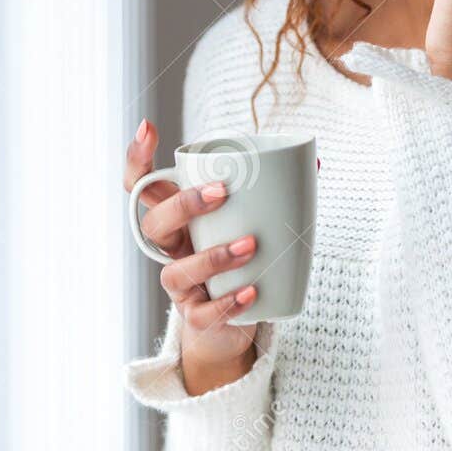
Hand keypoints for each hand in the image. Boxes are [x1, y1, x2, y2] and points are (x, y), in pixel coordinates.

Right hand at [123, 120, 258, 366]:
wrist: (234, 323)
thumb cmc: (241, 260)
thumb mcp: (249, 223)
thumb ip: (273, 194)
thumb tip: (313, 163)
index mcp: (179, 219)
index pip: (143, 185)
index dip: (138, 157)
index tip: (149, 126)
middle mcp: (171, 251)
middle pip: (153, 224)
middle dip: (183, 205)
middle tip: (222, 192)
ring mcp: (181, 286)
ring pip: (174, 272)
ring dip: (212, 257)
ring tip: (251, 245)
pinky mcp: (196, 319)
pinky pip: (201, 314)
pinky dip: (227, 303)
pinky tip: (251, 291)